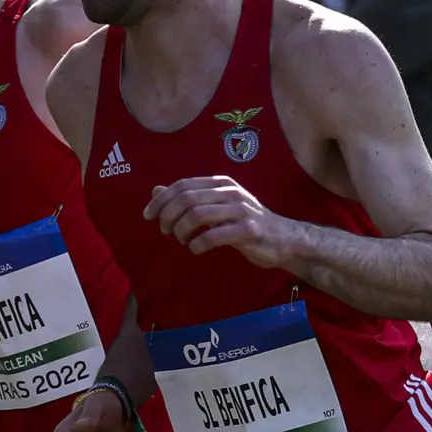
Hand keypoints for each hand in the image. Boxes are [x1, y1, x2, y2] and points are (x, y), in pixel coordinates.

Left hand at [143, 177, 294, 268]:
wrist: (283, 239)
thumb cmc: (245, 222)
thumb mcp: (216, 206)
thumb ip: (188, 198)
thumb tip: (156, 191)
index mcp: (221, 183)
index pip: (183, 185)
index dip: (162, 200)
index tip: (148, 215)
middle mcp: (230, 192)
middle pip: (187, 198)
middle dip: (168, 215)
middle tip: (164, 230)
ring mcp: (241, 210)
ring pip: (198, 215)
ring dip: (181, 230)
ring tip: (180, 240)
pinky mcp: (248, 230)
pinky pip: (213, 236)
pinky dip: (198, 244)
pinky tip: (195, 249)